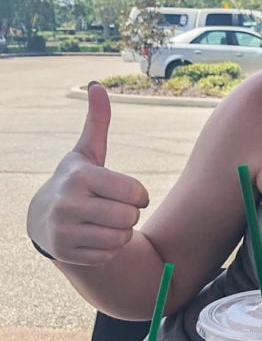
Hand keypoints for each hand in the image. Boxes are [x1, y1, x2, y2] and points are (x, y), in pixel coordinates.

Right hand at [27, 83, 149, 264]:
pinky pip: (109, 255)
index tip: (129, 193)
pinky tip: (93, 237)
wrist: (42, 218)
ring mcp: (65, 230)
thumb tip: (97, 85)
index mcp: (80, 176)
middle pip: (130, 217)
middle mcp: (69, 203)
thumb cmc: (75, 181)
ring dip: (122, 232)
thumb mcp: (86, 153)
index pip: (135, 192)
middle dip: (130, 214)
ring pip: (121, 237)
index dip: (140, 195)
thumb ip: (97, 122)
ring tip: (105, 222)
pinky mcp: (66, 253)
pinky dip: (109, 249)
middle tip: (114, 209)